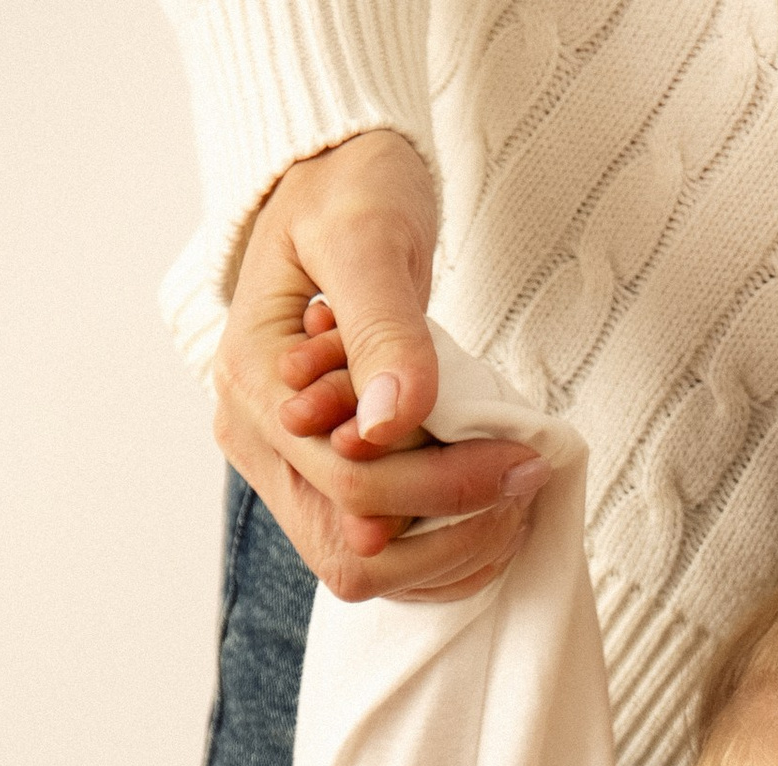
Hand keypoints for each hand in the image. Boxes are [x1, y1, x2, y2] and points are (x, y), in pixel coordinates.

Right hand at [212, 128, 544, 604]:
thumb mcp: (367, 236)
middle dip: (449, 533)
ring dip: (447, 555)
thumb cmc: (348, 192)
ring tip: (513, 504)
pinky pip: (375, 552)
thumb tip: (389, 422)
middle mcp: (256, 441)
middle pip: (351, 549)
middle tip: (524, 486)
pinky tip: (487, 515)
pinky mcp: (316, 477)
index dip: (442, 489)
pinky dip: (437, 550)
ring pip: (361, 567)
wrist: (336, 186)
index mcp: (253, 384)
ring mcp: (282, 467)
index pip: (349, 485)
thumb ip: (381, 327)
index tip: (520, 459)